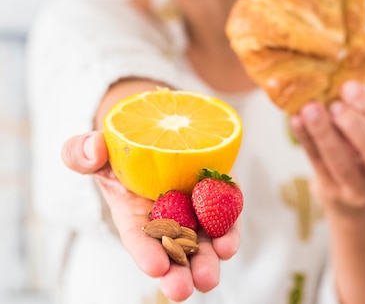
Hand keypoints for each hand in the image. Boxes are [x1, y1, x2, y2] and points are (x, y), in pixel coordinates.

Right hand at [61, 132, 238, 301]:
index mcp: (133, 214)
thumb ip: (81, 152)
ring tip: (209, 274)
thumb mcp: (94, 146)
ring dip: (208, 261)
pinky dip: (228, 232)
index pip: (138, 238)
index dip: (145, 253)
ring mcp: (195, 212)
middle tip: (182, 289)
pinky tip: (228, 243)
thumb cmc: (122, 146)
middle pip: (174, 252)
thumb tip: (94, 152)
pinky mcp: (218, 198)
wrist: (160, 132)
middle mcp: (167, 220)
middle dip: (179, 273)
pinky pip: (225, 219)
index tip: (155, 266)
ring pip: (202, 244)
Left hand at [289, 81, 364, 212]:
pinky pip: (317, 164)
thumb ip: (362, 113)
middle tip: (335, 104)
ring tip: (310, 109)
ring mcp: (358, 190)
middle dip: (355, 125)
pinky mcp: (331, 192)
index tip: (350, 86)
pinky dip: (306, 141)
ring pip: (342, 164)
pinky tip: (296, 120)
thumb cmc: (362, 152)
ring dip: (325, 134)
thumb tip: (338, 77)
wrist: (351, 196)